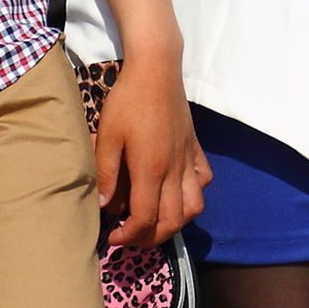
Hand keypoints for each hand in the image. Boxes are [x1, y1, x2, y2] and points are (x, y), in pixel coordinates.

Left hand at [93, 52, 210, 250]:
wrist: (156, 70)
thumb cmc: (127, 100)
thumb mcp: (107, 136)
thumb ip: (107, 173)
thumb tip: (104, 205)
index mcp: (151, 170)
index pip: (145, 219)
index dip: (129, 236)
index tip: (113, 237)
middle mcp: (175, 170)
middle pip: (172, 221)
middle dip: (151, 238)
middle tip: (131, 236)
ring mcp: (189, 160)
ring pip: (194, 207)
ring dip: (176, 223)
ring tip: (156, 221)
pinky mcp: (195, 148)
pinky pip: (203, 180)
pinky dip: (194, 194)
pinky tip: (177, 191)